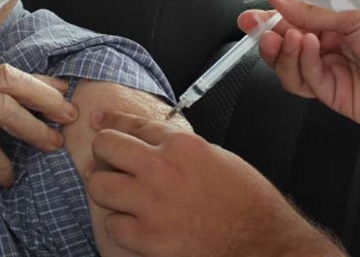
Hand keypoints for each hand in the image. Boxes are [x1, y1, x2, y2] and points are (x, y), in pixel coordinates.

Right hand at [0, 48, 77, 195]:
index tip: (59, 90)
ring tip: (52, 142)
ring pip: (2, 111)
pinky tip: (8, 175)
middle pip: (7, 79)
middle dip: (44, 97)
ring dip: (33, 128)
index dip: (34, 80)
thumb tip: (11, 91)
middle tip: (69, 112)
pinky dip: (1, 164)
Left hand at [86, 111, 343, 256]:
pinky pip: (112, 224)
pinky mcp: (149, 238)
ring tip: (118, 195)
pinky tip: (133, 224)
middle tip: (108, 163)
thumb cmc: (245, 198)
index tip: (97, 120)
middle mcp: (162, 168)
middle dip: (104, 153)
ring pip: (100, 185)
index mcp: (181, 144)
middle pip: (107, 146)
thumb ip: (178, 147)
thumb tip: (150, 143)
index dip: (110, 120)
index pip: (132, 123)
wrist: (262, 239)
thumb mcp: (213, 155)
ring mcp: (153, 204)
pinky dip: (119, 225)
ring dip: (106, 189)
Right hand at [239, 0, 359, 129]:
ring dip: (284, 53)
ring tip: (289, 36)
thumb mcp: (350, 17)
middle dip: (268, 40)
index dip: (269, 22)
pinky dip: (304, 63)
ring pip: (290, 71)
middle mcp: (329, 54)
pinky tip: (311, 47)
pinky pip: (308, 82)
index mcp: (333, 31)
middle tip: (257, 29)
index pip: (293, 27)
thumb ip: (310, 13)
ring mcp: (331, 77)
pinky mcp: (334, 97)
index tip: (251, 16)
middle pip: (286, 52)